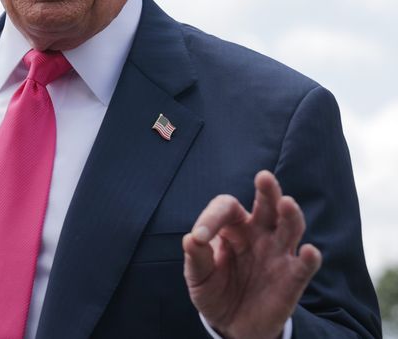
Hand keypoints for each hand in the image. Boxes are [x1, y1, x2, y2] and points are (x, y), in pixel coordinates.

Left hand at [183, 170, 321, 338]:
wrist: (232, 324)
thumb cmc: (214, 291)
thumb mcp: (198, 277)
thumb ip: (197, 259)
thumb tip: (191, 239)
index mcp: (233, 228)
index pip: (226, 209)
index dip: (211, 218)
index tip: (199, 238)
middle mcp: (259, 234)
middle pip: (267, 206)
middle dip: (267, 191)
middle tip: (264, 177)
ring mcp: (278, 254)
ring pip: (290, 228)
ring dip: (290, 215)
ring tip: (286, 203)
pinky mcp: (293, 278)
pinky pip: (304, 266)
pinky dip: (310, 258)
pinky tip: (309, 251)